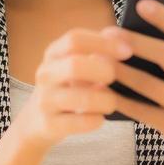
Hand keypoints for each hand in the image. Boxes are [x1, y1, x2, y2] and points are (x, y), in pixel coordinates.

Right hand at [13, 27, 132, 150]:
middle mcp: (45, 74)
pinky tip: (98, 117)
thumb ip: (98, 50)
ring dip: (106, 100)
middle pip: (75, 65)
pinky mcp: (50, 125)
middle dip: (104, 71)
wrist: (36, 121)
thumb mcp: (75, 64)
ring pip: (83, 98)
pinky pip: (83, 121)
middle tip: (113, 78)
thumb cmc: (66, 87)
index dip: (104, 43)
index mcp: (53, 54)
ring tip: (110, 102)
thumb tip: (123, 39)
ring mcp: (45, 100)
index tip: (127, 51)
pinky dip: (98, 120)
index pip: (75, 40)